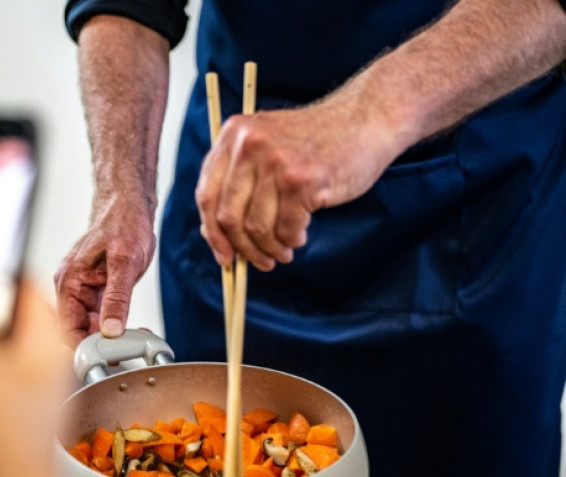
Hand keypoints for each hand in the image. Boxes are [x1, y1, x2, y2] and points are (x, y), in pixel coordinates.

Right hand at [54, 198, 155, 347]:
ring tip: (136, 338)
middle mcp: (72, 288)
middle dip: (101, 345)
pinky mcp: (98, 292)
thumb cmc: (122, 223)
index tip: (105, 357)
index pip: (66, 327)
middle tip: (127, 350)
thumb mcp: (124, 262)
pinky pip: (102, 318)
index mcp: (69, 281)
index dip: (83, 346)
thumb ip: (117, 298)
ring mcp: (85, 291)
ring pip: (92, 328)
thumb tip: (110, 329)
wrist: (130, 207)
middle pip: (78, 331)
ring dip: (111, 338)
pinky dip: (117, 327)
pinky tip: (134, 329)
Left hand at [195, 99, 400, 270]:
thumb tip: (217, 234)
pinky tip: (300, 236)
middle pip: (227, 217)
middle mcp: (249, 145)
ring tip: (284, 252)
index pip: (206, 195)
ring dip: (270, 249)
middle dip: (242, 248)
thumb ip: (239, 178)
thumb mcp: (266, 144)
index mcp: (233, 135)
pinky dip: (292, 241)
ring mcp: (275, 162)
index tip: (223, 255)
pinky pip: (286, 229)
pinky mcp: (302, 180)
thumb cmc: (315, 141)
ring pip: (256, 228)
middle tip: (259, 262)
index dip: (212, 232)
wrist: (365, 119)